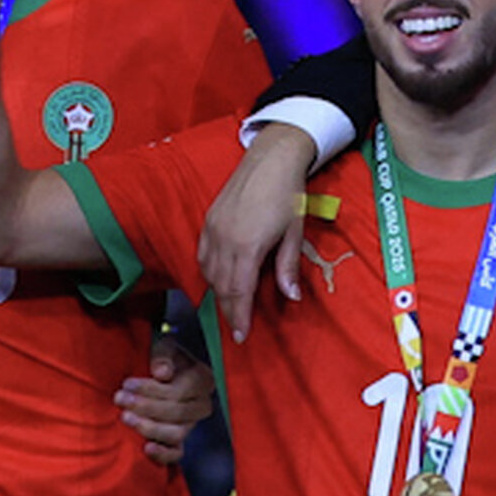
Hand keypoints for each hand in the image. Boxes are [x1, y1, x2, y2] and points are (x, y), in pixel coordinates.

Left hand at [117, 333, 214, 468]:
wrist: (161, 375)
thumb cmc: (162, 360)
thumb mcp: (164, 349)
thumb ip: (163, 355)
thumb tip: (162, 373)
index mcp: (203, 380)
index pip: (178, 391)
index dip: (151, 389)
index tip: (126, 384)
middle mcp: (202, 404)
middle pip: (176, 412)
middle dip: (145, 406)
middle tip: (119, 399)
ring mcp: (191, 425)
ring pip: (176, 433)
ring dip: (149, 427)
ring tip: (126, 417)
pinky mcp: (179, 441)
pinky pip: (176, 454)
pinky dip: (162, 454)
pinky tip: (146, 448)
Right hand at [199, 126, 317, 341]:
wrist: (271, 158)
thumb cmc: (288, 194)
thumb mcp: (293, 232)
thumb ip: (287, 266)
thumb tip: (290, 297)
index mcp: (248, 246)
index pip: (238, 291)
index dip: (239, 316)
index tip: (241, 336)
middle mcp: (224, 241)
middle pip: (221, 286)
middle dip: (228, 310)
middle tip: (237, 329)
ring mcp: (212, 230)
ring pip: (208, 273)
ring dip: (218, 293)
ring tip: (231, 307)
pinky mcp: (207, 221)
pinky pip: (202, 255)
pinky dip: (209, 272)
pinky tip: (219, 279)